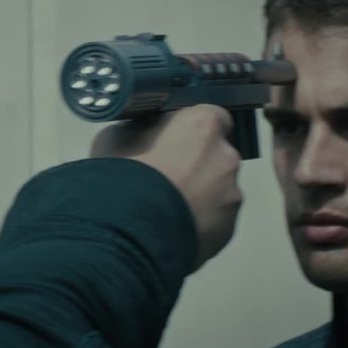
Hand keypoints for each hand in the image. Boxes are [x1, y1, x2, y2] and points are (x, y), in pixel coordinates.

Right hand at [90, 105, 242, 271]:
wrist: (125, 229)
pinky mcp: (227, 231)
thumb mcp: (117, 137)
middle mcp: (226, 157)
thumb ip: (142, 132)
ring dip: (197, 198)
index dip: (191, 130)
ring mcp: (231, 196)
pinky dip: (196, 225)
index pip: (211, 116)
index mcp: (203, 125)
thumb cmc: (122, 176)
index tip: (173, 142)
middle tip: (164, 180)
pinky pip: (213, 223)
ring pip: (217, 192)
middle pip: (215, 157)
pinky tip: (169, 230)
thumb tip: (144, 136)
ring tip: (163, 211)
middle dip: (195, 167)